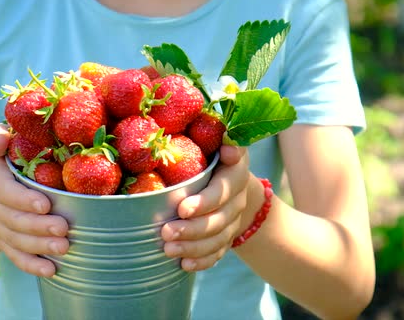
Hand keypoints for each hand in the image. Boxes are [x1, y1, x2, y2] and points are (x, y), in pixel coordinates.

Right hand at [0, 124, 68, 276]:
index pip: (0, 187)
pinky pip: (14, 255)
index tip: (45, 204)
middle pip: (10, 217)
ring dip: (38, 246)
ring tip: (63, 247)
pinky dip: (32, 265)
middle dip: (37, 226)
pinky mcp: (3, 238)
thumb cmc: (12, 149)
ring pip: (13, 238)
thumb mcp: (3, 136)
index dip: (21, 198)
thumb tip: (0, 139)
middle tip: (64, 228)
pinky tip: (51, 271)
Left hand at [161, 145, 249, 270]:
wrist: (232, 184)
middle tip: (166, 232)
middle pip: (218, 220)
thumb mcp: (217, 144)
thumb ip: (220, 138)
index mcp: (234, 176)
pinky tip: (183, 265)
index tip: (182, 208)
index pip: (223, 190)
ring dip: (192, 247)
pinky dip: (201, 261)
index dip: (205, 202)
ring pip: (217, 240)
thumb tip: (227, 142)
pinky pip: (217, 254)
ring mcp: (232, 222)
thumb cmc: (213, 157)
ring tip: (168, 249)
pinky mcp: (225, 239)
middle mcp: (237, 201)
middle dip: (192, 228)